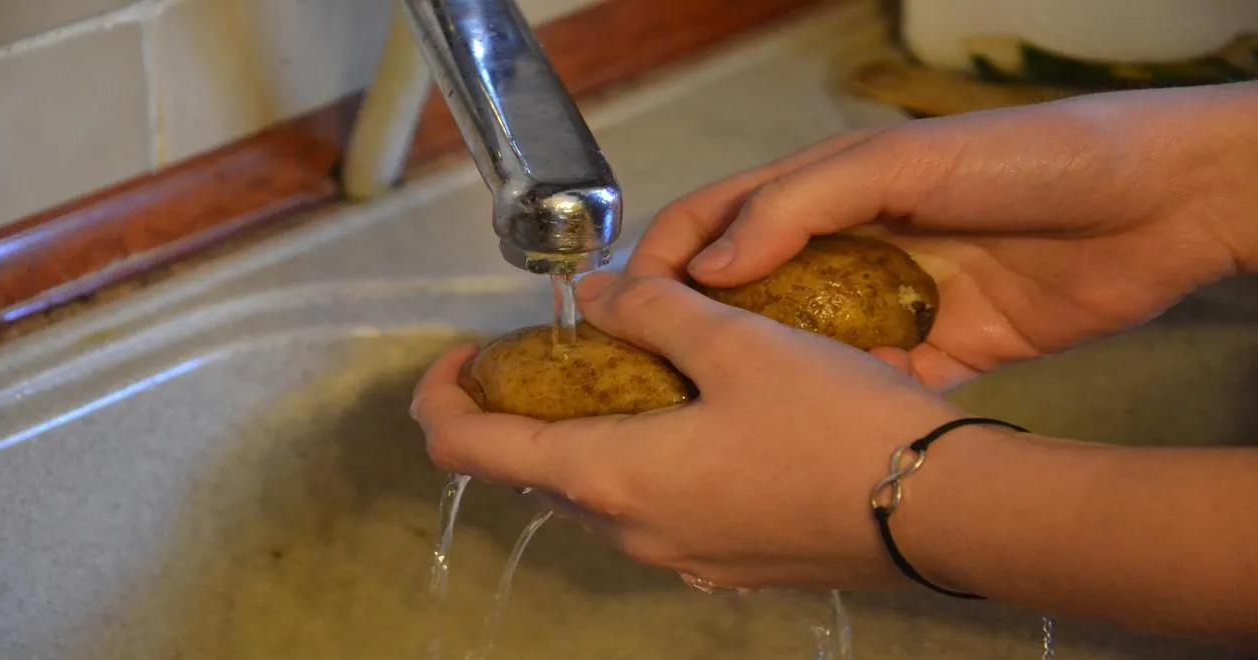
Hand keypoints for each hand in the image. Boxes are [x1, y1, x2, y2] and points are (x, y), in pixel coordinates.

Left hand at [411, 272, 993, 589]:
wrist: (944, 513)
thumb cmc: (836, 426)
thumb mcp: (738, 341)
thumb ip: (653, 308)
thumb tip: (596, 294)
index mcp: (611, 476)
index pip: (471, 447)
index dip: (442, 398)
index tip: (460, 356)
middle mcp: (631, 531)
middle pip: (535, 469)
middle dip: (527, 408)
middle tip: (566, 347)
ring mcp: (680, 556)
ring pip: (598, 490)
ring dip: (589, 433)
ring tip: (636, 371)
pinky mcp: (727, 562)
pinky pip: (654, 509)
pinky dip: (643, 461)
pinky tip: (697, 419)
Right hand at [626, 82, 1257, 389]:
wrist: (1153, 204)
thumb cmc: (1024, 158)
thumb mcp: (898, 161)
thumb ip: (800, 205)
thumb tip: (708, 266)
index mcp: (825, 188)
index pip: (718, 220)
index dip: (665, 260)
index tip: (623, 312)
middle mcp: (846, 245)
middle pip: (749, 291)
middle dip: (697, 330)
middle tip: (652, 382)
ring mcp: (889, 300)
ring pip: (803, 345)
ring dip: (763, 376)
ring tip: (712, 422)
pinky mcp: (939, 349)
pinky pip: (872, 383)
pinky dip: (841, 404)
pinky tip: (808, 434)